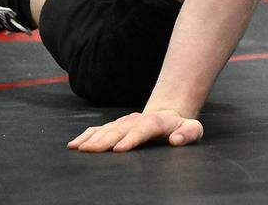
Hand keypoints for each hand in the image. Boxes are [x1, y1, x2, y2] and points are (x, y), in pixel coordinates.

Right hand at [68, 109, 203, 152]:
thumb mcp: (193, 129)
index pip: (143, 129)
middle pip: (120, 129)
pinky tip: (74, 144)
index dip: (131, 139)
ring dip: (92, 138)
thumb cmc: (181, 128)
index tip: (119, 149)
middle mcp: (137, 120)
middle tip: (90, 151)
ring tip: (78, 148)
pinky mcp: (116, 126)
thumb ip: (188, 133)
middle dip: (105, 140)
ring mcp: (125, 122)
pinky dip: (86, 136)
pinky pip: (99, 130)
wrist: (169, 115)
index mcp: (157, 122)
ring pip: (107, 129)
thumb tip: (176, 139)